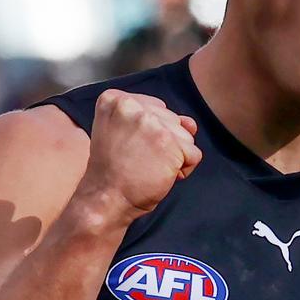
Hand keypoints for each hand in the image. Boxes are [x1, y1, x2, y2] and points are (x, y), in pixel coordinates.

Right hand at [78, 90, 201, 219]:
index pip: (156, 108)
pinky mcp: (169, 143)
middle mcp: (133, 106)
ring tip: (147, 167)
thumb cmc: (113, 171)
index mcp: (115, 100)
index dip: (150, 133)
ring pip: (185, 137)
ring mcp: (152, 124)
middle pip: (172, 120)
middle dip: (163, 144)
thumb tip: (190, 123)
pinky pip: (193, 154)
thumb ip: (156, 120)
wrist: (105, 198)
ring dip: (173, 156)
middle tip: (137, 160)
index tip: (129, 147)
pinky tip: (160, 175)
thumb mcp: (124, 134)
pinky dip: (182, 169)